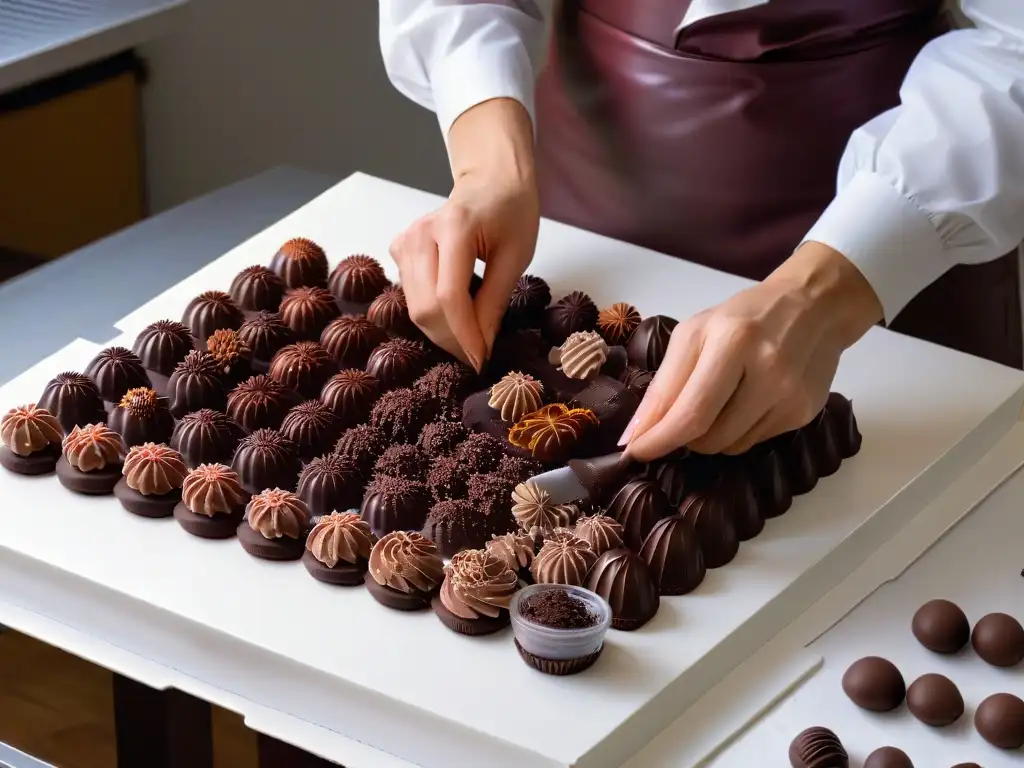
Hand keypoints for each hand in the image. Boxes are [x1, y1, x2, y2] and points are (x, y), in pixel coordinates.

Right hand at [389, 98, 539, 370]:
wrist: (491, 181)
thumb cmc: (510, 212)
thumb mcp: (516, 257)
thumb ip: (494, 302)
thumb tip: (480, 346)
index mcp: (453, 228)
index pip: (448, 296)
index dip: (463, 334)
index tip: (481, 359)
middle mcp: (420, 234)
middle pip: (425, 306)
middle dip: (451, 339)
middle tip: (477, 355)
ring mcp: (405, 241)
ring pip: (413, 307)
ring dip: (441, 332)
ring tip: (469, 338)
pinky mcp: (400, 250)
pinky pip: (410, 296)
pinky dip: (432, 314)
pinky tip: (455, 314)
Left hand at [621, 243, 882, 460]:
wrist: (815, 305)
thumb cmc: (743, 317)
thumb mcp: (695, 334)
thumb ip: (665, 384)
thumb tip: (636, 433)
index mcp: (733, 342)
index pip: (690, 412)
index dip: (658, 440)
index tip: (634, 451)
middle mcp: (768, 372)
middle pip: (709, 438)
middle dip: (681, 438)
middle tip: (676, 420)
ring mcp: (791, 396)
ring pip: (730, 447)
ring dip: (710, 436)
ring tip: (717, 403)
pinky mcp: (805, 414)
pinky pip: (754, 442)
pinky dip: (738, 431)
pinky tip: (746, 402)